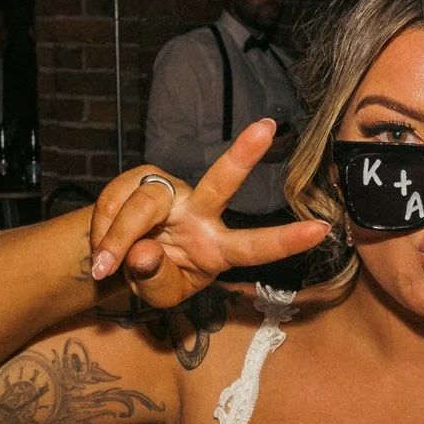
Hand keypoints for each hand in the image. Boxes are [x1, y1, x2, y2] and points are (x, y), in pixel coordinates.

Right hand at [85, 119, 327, 307]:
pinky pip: (115, 201)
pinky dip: (102, 229)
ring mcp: (171, 193)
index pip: (255, 246)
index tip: (322, 229)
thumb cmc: (153, 279)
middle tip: (266, 128)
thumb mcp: (157, 295)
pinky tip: (101, 244)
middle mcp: (201, 213)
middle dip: (242, 157)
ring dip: (117, 237)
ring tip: (104, 265)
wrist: (116, 260)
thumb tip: (142, 252)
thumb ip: (154, 280)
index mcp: (217, 249)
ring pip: (145, 206)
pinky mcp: (140, 179)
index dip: (286, 240)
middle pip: (221, 183)